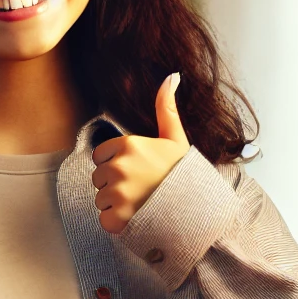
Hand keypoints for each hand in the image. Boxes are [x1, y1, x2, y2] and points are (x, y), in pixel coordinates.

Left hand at [91, 73, 190, 233]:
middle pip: (99, 177)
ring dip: (116, 205)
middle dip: (115, 185)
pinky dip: (118, 223)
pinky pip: (105, 220)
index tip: (138, 171)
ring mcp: (118, 193)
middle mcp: (119, 167)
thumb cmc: (185, 174)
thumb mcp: (175, 138)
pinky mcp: (117, 218)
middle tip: (142, 189)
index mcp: (128, 145)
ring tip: (142, 204)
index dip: (117, 164)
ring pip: (101, 199)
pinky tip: (138, 218)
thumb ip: (166, 108)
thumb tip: (172, 75)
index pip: (100, 155)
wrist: (199, 210)